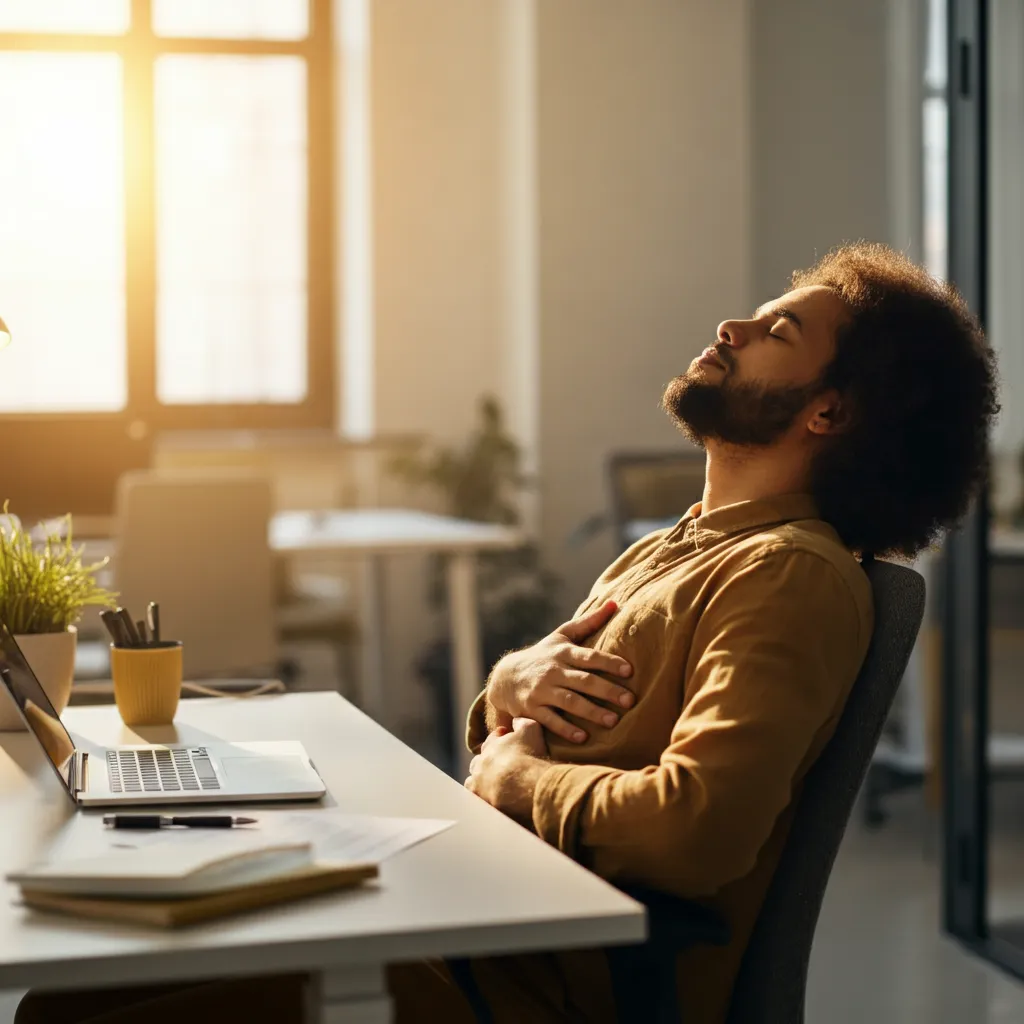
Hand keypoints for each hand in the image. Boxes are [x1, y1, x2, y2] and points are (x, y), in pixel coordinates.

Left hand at [465, 718, 548, 824]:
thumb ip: (522, 722)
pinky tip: (488, 797)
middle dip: (487, 760)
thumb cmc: (529, 755)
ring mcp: (478, 781)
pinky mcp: (480, 798)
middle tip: (499, 764)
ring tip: (491, 783)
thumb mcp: (531, 729)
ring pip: (473, 779)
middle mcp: (482, 762)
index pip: (492, 739)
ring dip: (480, 779)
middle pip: (480, 760)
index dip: (499, 738)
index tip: (505, 738)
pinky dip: (479, 795)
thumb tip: (516, 720)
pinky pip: (474, 796)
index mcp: (492, 745)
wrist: (525, 783)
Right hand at [486, 600, 633, 743]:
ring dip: (591, 712)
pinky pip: (550, 720)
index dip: (609, 662)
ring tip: (613, 721)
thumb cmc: (543, 655)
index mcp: (563, 653)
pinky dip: (565, 729)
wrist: (506, 676)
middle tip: (630, 700)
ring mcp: (541, 691)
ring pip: (569, 702)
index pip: (589, 656)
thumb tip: (615, 603)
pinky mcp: (532, 709)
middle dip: (607, 690)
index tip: (629, 670)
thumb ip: (588, 622)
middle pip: (583, 681)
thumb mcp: (561, 636)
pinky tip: (583, 738)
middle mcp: (553, 671)